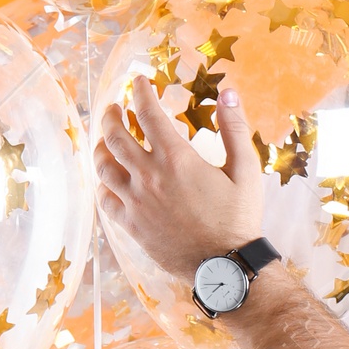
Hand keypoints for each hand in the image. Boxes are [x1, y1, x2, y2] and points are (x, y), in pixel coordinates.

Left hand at [94, 78, 264, 280]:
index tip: (138, 82)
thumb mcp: (246, 170)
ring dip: (102, 146)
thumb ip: (235, 128)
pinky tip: (109, 179)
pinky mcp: (131, 225)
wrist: (225, 266)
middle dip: (111, 115)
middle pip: (114, 135)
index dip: (139, 92)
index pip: (147, 113)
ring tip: (106, 139)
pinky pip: (105, 198)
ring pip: (103, 166)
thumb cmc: (238, 218)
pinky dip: (103, 183)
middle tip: (114, 107)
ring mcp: (136, 202)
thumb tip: (229, 93)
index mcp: (176, 158)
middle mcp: (149, 177)